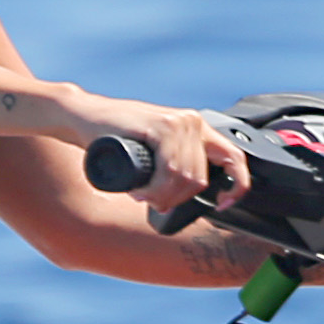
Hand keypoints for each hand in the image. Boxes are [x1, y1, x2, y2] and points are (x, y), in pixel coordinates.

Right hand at [63, 94, 240, 218]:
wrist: (86, 118)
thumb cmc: (117, 138)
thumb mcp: (155, 152)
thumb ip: (175, 163)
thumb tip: (190, 194)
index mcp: (198, 129)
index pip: (234, 159)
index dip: (237, 186)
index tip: (222, 205)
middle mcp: (193, 122)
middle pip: (200, 180)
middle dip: (175, 199)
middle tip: (150, 199)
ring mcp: (179, 122)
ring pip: (185, 179)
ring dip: (161, 196)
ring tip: (140, 194)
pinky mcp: (162, 125)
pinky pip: (170, 170)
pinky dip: (155, 189)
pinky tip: (139, 190)